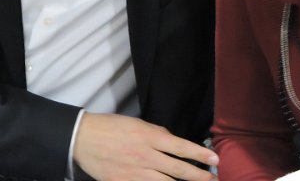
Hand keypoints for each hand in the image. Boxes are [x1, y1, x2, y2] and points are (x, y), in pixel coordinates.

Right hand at [74, 112, 218, 180]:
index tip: (215, 160)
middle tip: (214, 179)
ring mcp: (135, 174)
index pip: (181, 147)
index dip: (200, 154)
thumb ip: (157, 133)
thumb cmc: (111, 127)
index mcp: (149, 137)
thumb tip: (173, 141)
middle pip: (179, 169)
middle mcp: (146, 156)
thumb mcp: (137, 123)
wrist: (83, 139)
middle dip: (199, 176)